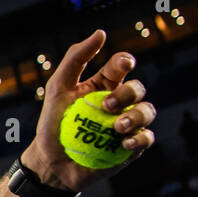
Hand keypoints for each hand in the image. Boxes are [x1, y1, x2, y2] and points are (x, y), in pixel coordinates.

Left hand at [20, 29, 156, 193]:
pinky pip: (146, 139)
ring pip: (147, 112)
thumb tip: (101, 33)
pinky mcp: (129, 148)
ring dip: (136, 115)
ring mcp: (126, 126)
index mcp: (103, 85)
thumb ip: (75, 59)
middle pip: (138, 88)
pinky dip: (140, 139)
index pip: (122, 66)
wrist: (50, 163)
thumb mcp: (57, 88)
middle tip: (108, 105)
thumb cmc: (53, 124)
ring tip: (117, 126)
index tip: (123, 65)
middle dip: (129, 92)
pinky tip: (125, 142)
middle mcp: (119, 103)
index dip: (125, 61)